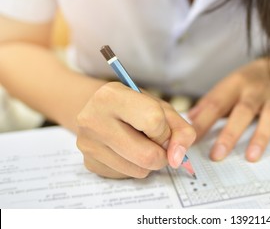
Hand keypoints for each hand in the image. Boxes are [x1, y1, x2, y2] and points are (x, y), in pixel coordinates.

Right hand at [76, 82, 195, 178]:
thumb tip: (177, 159)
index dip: (164, 129)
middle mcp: (92, 119)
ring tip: (140, 143)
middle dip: (162, 153)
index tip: (161, 127)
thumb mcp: (161, 107)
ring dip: (149, 162)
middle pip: (148, 155)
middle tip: (157, 142)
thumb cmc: (135, 106)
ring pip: (139, 171)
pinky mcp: (89, 164)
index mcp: (111, 96)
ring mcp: (88, 145)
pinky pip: (127, 176)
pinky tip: (126, 151)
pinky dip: (135, 167)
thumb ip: (180, 129)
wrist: (99, 110)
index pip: (153, 121)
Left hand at [188, 58, 269, 161]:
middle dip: (230, 133)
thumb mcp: (225, 87)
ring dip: (261, 136)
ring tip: (252, 157)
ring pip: (269, 117)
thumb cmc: (246, 82)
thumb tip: (188, 122)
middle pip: (242, 112)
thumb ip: (209, 105)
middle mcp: (255, 91)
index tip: (189, 140)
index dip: (202, 122)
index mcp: (234, 85)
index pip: (215, 103)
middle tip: (217, 155)